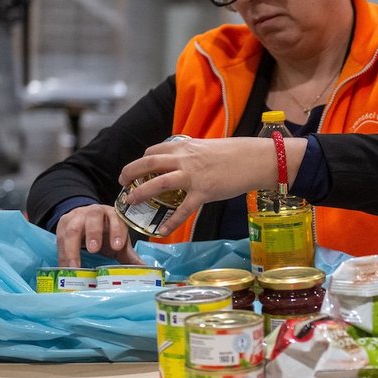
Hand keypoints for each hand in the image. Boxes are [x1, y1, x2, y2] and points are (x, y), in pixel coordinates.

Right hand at [54, 203, 143, 266]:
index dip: (117, 231)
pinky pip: (60, 238)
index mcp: (113, 215)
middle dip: (94, 233)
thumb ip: (129, 255)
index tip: (117, 246)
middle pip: (94, 217)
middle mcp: (95, 212)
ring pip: (74, 227)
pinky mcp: (63, 224)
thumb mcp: (117, 241)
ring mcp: (77, 217)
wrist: (84, 221)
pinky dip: (62, 254)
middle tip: (94, 250)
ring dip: (73, 247)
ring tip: (75, 266)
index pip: (116, 218)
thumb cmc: (105, 233)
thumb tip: (144, 271)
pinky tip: (65, 267)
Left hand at [118, 136, 306, 235]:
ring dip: (141, 192)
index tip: (136, 168)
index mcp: (186, 147)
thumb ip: (193, 154)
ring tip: (130, 201)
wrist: (256, 158)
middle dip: (130, 172)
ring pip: (159, 183)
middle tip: (122, 182)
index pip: (155, 151)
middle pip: (149, 163)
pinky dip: (171, 221)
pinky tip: (161, 230)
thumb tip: (184, 160)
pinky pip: (183, 209)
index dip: (141, 160)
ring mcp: (193, 176)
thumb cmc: (236, 153)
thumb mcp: (209, 147)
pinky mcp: (204, 192)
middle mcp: (185, 159)